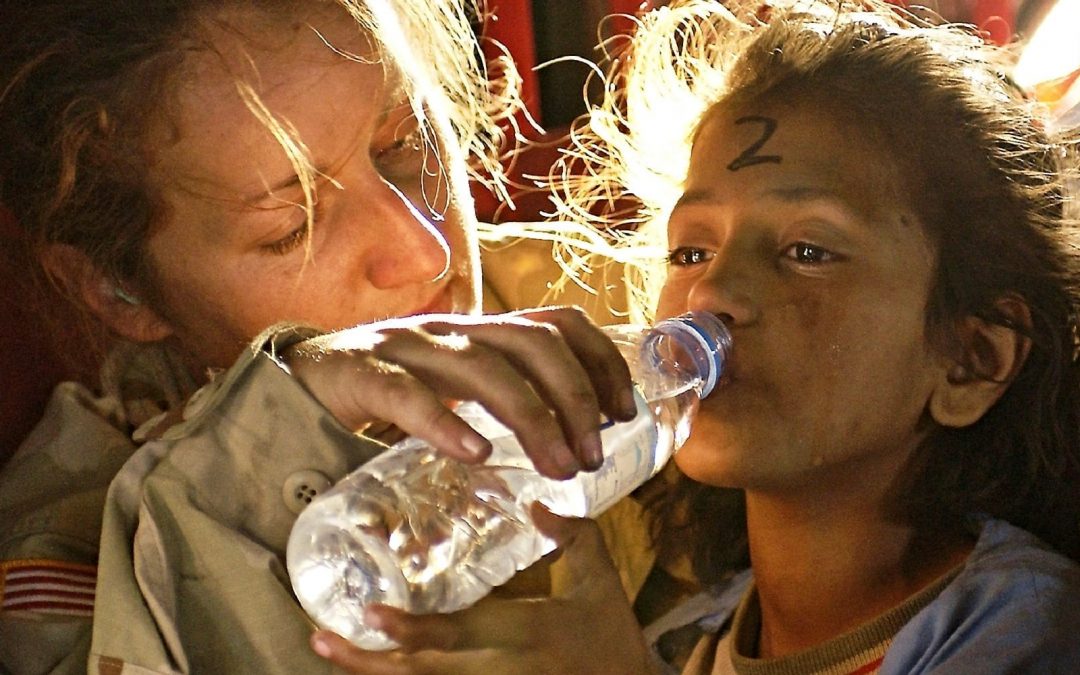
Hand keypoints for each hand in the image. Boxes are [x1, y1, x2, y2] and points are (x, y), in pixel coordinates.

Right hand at [284, 306, 636, 478]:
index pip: (557, 324)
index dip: (599, 361)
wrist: (296, 380)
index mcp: (479, 332)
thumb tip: (568, 444)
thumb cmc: (387, 393)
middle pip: (532, 344)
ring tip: (555, 467)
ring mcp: (405, 347)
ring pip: (481, 366)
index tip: (624, 411)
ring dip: (531, 417)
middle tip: (590, 457)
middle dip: (574, 398)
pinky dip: (444, 422)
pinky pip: (406, 393)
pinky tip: (475, 453)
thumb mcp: (454, 390)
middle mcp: (451, 330)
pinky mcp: (360, 374)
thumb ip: (499, 401)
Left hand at [308, 506, 660, 674]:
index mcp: (521, 635)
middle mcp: (496, 670)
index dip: (409, 629)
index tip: (370, 613)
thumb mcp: (600, 581)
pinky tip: (373, 666)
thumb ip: (573, 536)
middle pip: (422, 671)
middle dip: (369, 658)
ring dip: (372, 673)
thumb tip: (536, 503)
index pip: (455, 635)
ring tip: (328, 648)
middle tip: (322, 636)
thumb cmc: (612, 640)